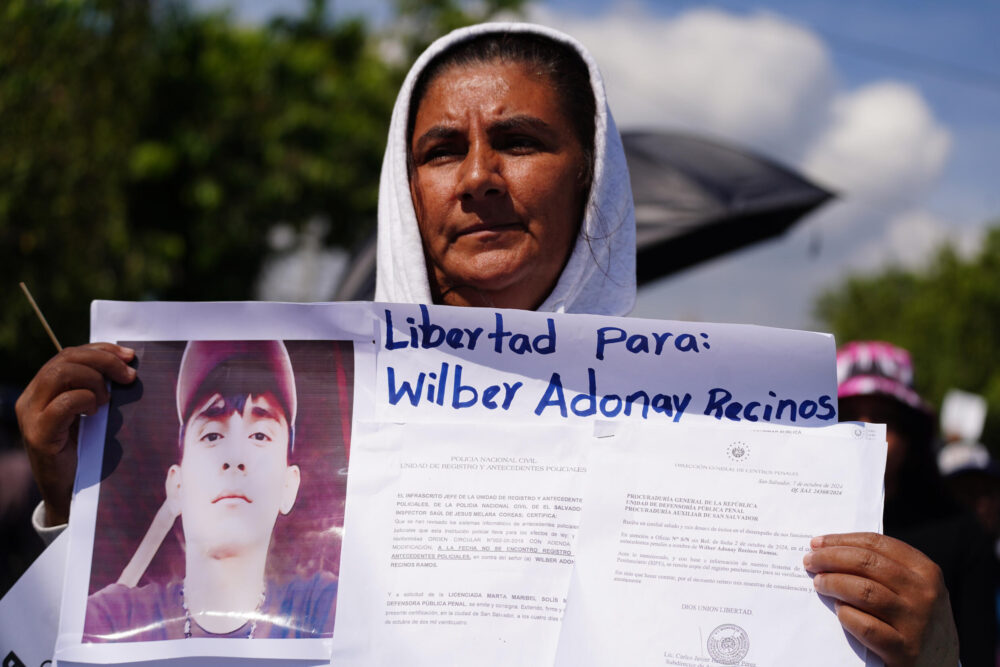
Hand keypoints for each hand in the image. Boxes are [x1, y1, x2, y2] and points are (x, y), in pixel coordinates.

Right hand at [15, 343, 135, 525]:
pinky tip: (95, 412)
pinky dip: (85, 400)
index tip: (130, 356)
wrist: (69, 490)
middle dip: (104, 361)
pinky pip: (63, 403)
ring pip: (60, 374)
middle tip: (129, 376)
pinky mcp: (38, 434)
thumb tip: (126, 366)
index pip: (69, 354)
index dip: (101, 350)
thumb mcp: (90, 412)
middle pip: (65, 358)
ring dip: (94, 380)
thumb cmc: (84, 449)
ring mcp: (30, 415)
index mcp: (42, 388)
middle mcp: (31, 398)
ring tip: (107, 399)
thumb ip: (96, 388)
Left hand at [803, 532, 958, 666]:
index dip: (842, 540)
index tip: (818, 543)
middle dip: (831, 558)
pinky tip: (838, 611)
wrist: (941, 666)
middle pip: (867, 563)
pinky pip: (866, 626)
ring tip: (819, 583)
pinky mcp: (904, 650)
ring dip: (834, 583)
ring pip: (864, 591)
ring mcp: (916, 622)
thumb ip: (886, 570)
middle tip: (810, 561)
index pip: (877, 544)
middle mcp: (924, 594)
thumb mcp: (915, 589)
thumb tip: (833, 550)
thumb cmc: (917, 620)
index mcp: (926, 571)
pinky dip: (847, 615)